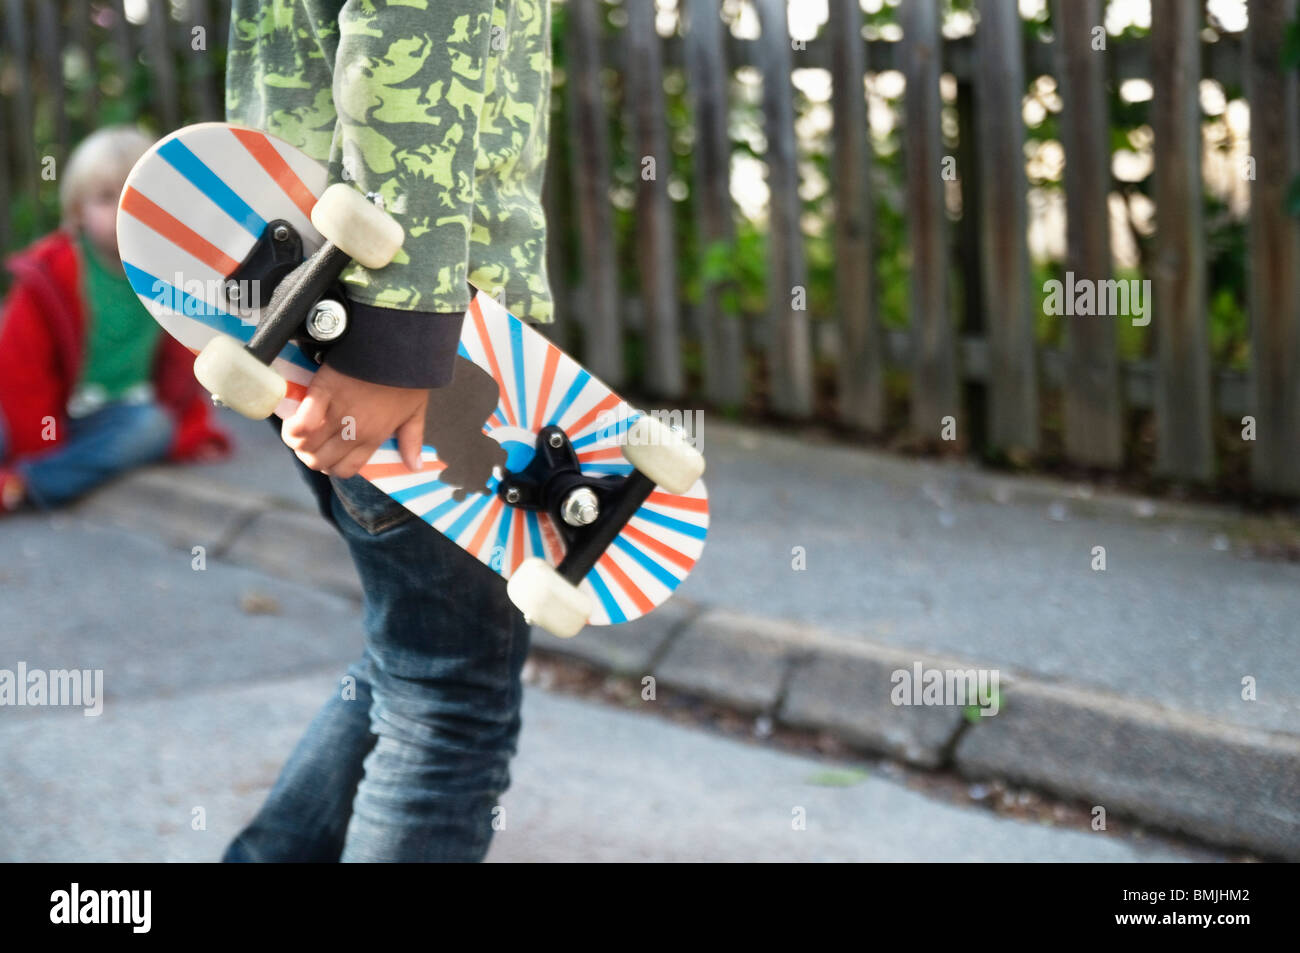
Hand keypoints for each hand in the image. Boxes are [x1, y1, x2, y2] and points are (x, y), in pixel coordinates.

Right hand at [281, 364, 426, 478]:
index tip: (327, 457)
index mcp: (374, 438)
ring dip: (297, 442)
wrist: (395, 347)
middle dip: (310, 456)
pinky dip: (293, 426)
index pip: (345, 469)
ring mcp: (337, 414)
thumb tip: (414, 467)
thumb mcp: (415, 412)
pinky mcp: (322, 393)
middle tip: (308, 443)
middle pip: (320, 461)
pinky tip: (293, 420)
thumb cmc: (406, 378)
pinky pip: (301, 423)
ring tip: (297, 431)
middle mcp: (354, 432)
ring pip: (306, 445)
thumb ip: (412, 441)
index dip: (332, 467)